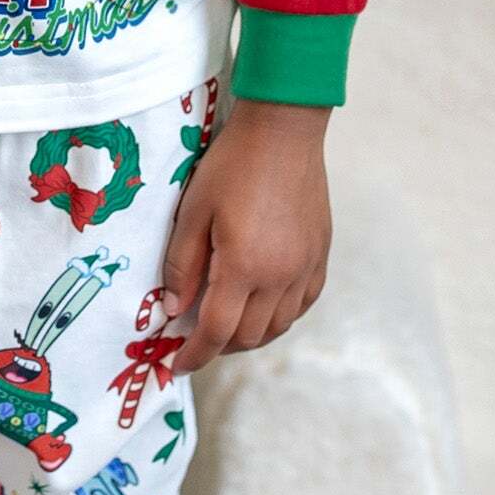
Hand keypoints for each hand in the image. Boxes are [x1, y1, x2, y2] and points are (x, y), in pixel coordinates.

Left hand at [159, 99, 332, 372]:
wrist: (284, 130)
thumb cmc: (232, 165)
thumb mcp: (192, 212)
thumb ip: (182, 266)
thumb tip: (174, 311)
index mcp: (244, 266)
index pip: (217, 332)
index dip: (195, 355)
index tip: (178, 365)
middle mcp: (281, 275)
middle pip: (250, 336)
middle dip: (220, 346)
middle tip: (196, 338)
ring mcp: (306, 266)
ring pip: (280, 325)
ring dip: (251, 335)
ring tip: (228, 325)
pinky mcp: (320, 254)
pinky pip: (303, 303)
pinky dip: (281, 315)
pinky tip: (264, 305)